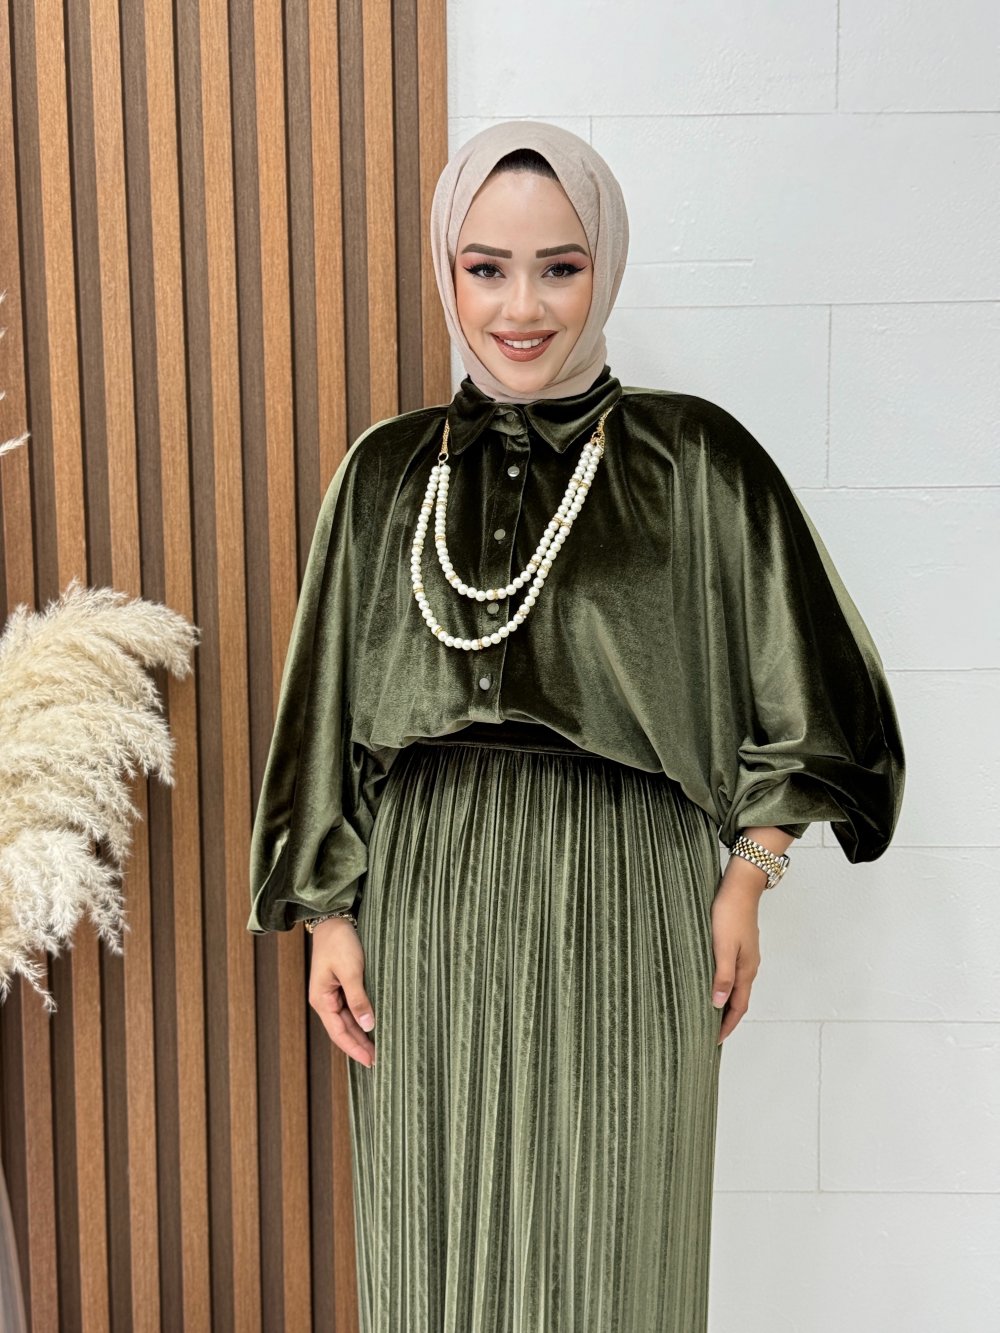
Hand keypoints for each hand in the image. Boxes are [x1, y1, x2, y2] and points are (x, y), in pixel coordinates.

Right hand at [307, 917, 376, 1067]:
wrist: (334, 919)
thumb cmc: (340, 942)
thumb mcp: (351, 970)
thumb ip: (358, 998)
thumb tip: (367, 1025)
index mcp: (322, 1000)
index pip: (339, 1033)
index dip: (355, 1049)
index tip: (371, 1062)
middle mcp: (325, 1001)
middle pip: (343, 1030)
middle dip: (360, 1046)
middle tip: (380, 1060)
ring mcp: (333, 994)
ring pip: (348, 1022)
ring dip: (362, 1035)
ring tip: (379, 1048)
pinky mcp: (341, 986)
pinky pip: (351, 1010)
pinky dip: (362, 1019)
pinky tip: (373, 1026)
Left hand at [709, 866, 766, 1044]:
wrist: (741, 886)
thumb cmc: (730, 914)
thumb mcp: (722, 947)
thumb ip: (722, 976)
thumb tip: (719, 1004)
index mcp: (746, 970)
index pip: (738, 1007)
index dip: (727, 1026)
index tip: (715, 1041)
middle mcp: (749, 966)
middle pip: (739, 1000)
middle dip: (726, 1018)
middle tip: (710, 1032)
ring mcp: (746, 955)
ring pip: (736, 986)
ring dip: (726, 1002)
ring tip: (709, 1012)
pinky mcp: (740, 945)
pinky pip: (733, 973)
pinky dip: (724, 984)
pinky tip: (714, 982)